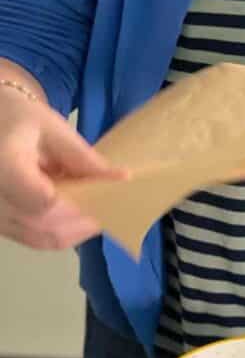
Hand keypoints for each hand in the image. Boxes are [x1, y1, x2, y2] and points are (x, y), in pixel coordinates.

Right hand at [0, 88, 123, 249]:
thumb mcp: (51, 127)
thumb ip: (82, 156)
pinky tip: (75, 214)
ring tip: (95, 209)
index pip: (46, 201)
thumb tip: (120, 178)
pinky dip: (59, 231)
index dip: (81, 204)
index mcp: (5, 166)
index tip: (109, 195)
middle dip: (86, 219)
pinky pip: (32, 238)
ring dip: (75, 229)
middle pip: (47, 226)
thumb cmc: (15, 119)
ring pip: (41, 239)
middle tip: (112, 206)